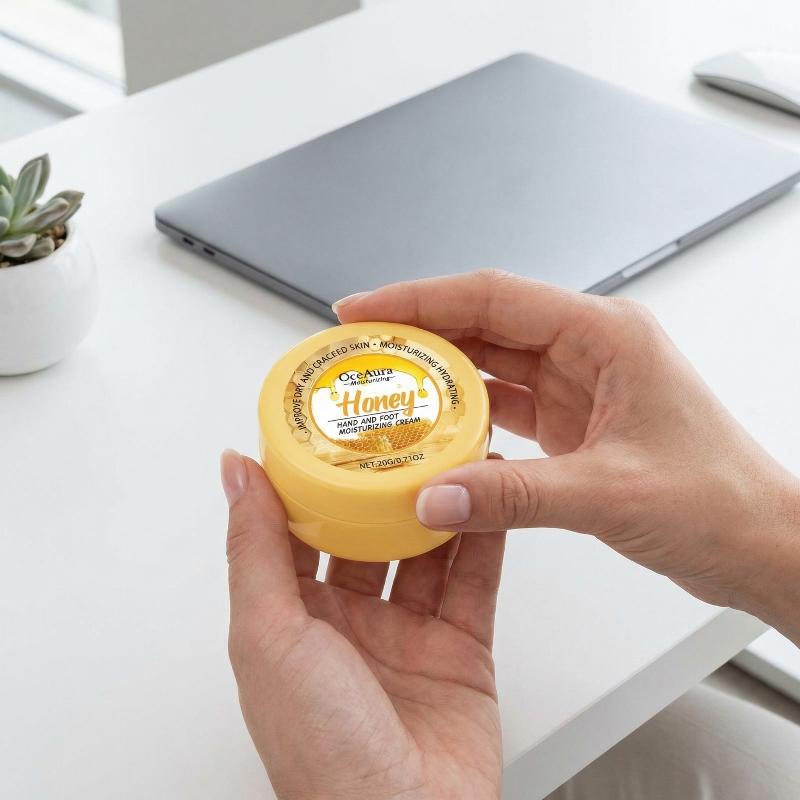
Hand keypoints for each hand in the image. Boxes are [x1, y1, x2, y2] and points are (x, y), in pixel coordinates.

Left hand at [222, 450, 504, 799]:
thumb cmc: (321, 749)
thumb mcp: (269, 635)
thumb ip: (254, 547)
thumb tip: (234, 471)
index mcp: (293, 620)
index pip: (300, 530)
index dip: (314, 481)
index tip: (330, 430)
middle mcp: (348, 624)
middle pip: (367, 535)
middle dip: (384, 487)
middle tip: (401, 433)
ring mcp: (407, 635)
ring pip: (425, 551)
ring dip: (438, 505)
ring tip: (453, 452)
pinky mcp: (460, 649)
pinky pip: (474, 580)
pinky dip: (485, 539)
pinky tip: (493, 498)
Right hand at [335, 270, 799, 642]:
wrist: (761, 543)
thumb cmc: (720, 501)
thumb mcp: (609, 493)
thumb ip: (515, 497)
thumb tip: (433, 497)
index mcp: (604, 335)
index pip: (494, 297)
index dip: (421, 299)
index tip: (366, 309)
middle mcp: (588, 350)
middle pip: (484, 324)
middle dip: (418, 331)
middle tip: (359, 347)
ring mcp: (579, 386)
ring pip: (491, 364)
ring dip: (438, 373)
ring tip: (382, 383)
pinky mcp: (573, 422)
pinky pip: (505, 405)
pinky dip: (465, 414)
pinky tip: (431, 427)